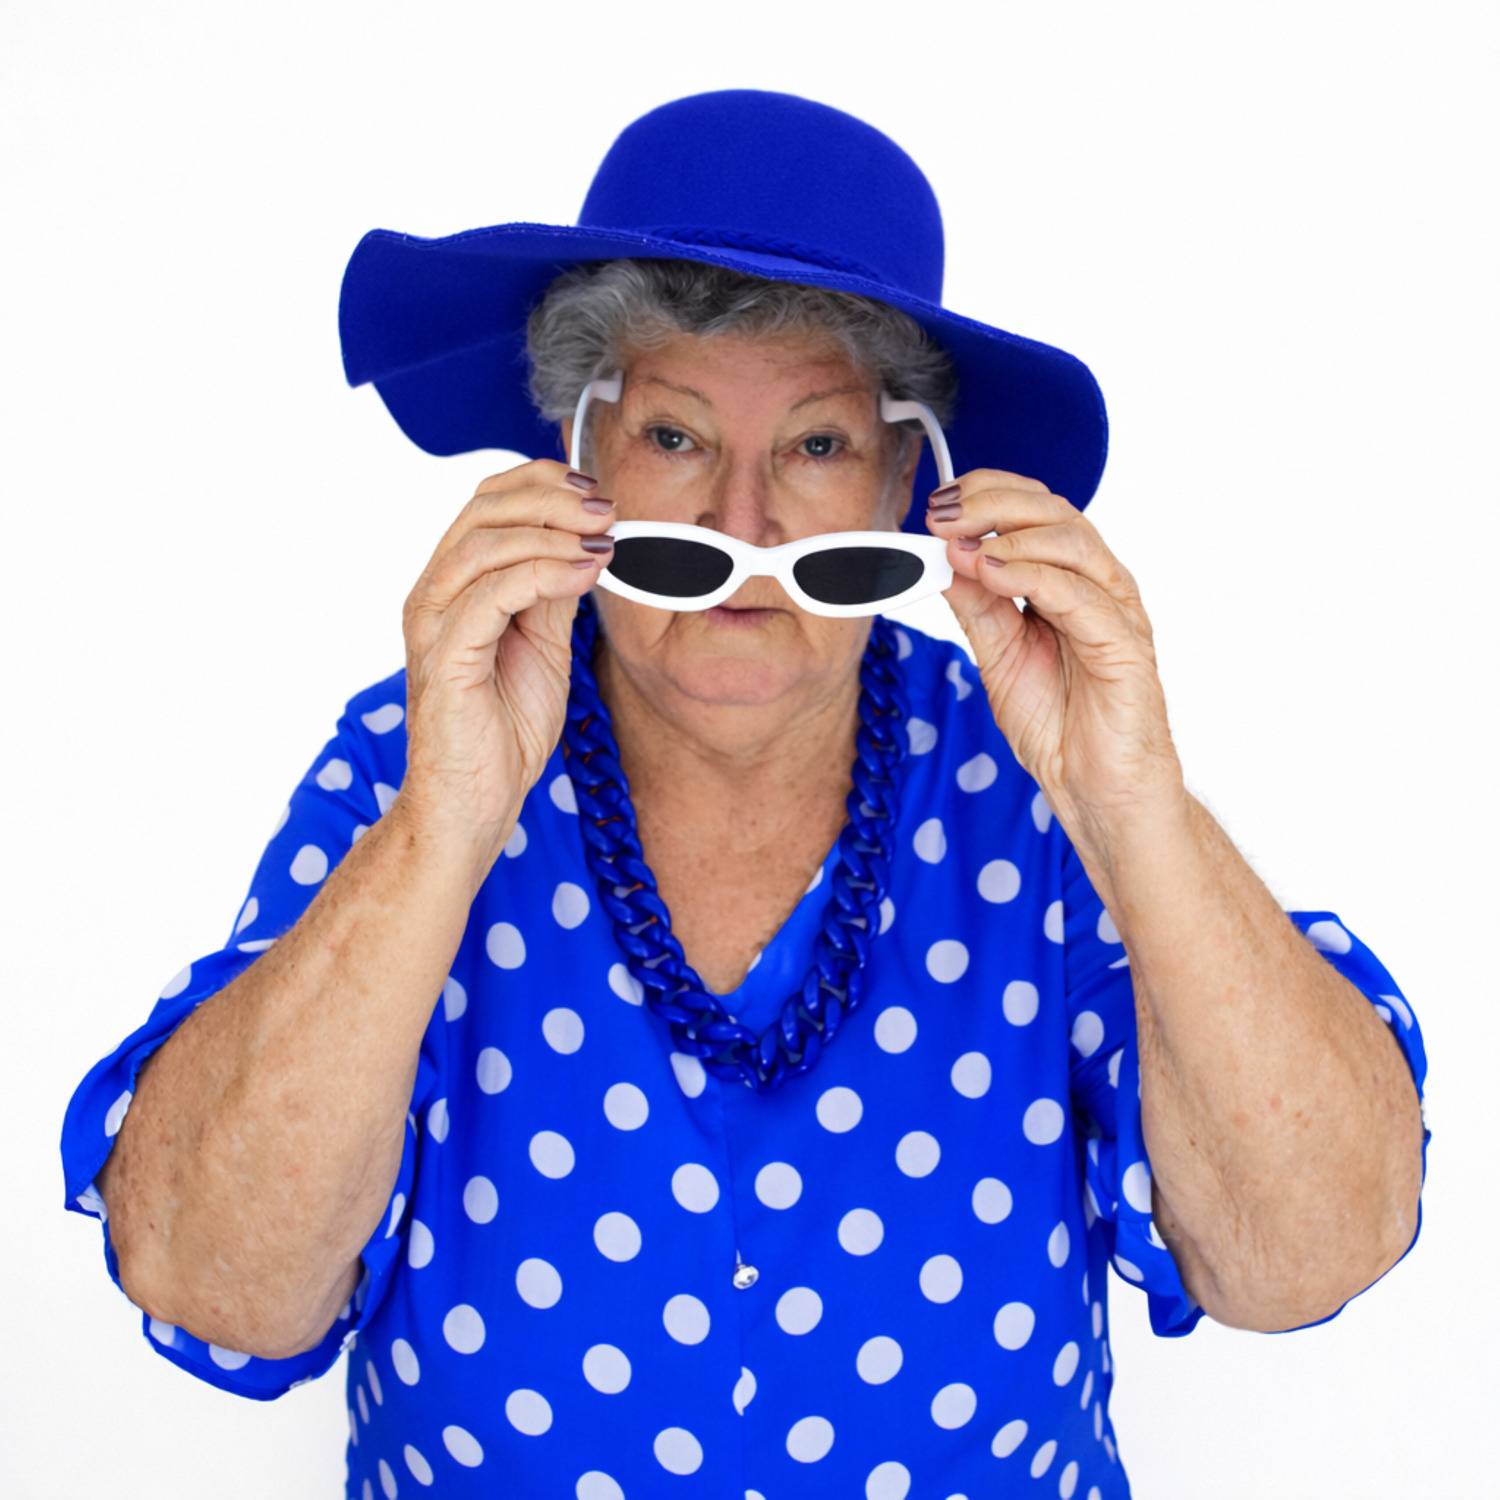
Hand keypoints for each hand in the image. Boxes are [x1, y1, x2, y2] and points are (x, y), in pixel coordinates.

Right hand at [394, 459, 616, 874]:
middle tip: (607, 510)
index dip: (540, 483)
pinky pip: (491, 594)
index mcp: (452, 586)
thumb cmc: (503, 732)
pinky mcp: (444, 657)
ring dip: (553, 532)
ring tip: (604, 539)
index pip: (486, 504)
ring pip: (486, 544)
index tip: (596, 489)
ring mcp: (432, 623)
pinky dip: (543, 573)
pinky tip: (584, 573)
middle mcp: (432, 595)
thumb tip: (588, 544)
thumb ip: (553, 593)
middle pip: (483, 510)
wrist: (473, 804)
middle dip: (552, 499)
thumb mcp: (543, 646)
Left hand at [925, 471, 1184, 834]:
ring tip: (962, 543)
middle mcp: (1097, 585)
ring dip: (1009, 533)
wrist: (1095, 788)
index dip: (986, 495)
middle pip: (1054, 512)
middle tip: (943, 513)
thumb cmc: (1059, 723)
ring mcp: (1117, 610)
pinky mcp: (1125, 644)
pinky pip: (1080, 594)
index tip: (936, 504)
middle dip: (992, 503)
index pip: (1034, 511)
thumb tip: (941, 557)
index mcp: (1068, 580)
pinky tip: (991, 572)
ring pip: (1072, 541)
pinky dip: (1031, 574)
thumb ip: (976, 606)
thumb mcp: (997, 654)